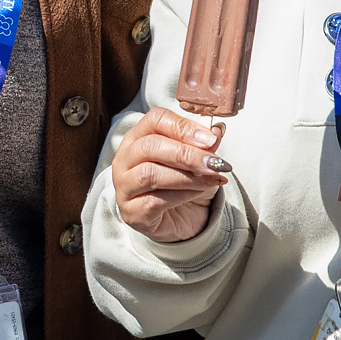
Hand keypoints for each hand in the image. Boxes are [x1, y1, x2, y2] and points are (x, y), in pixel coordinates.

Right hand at [111, 107, 231, 243]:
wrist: (183, 220)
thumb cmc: (185, 184)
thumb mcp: (198, 160)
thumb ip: (205, 145)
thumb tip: (216, 131)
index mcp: (138, 137)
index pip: (155, 120)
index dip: (183, 127)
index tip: (211, 139)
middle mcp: (124, 159)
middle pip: (150, 146)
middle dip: (187, 154)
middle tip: (215, 163)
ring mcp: (124, 187)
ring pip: (150, 174)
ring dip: (187, 176)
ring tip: (211, 180)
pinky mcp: (131, 212)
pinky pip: (154, 201)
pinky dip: (182, 195)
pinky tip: (198, 193)